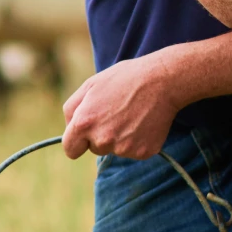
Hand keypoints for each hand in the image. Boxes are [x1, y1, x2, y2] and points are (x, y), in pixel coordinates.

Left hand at [62, 54, 178, 159]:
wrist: (162, 81)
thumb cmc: (125, 79)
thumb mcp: (90, 85)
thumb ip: (71, 109)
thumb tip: (69, 128)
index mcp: (84, 124)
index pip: (71, 150)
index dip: (78, 142)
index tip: (85, 137)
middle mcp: (102, 140)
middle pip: (95, 149)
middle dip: (102, 136)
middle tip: (118, 114)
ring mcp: (123, 148)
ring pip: (115, 150)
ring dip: (121, 138)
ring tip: (133, 115)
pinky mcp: (143, 152)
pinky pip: (134, 151)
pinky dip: (139, 140)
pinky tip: (144, 122)